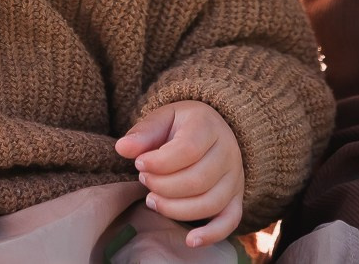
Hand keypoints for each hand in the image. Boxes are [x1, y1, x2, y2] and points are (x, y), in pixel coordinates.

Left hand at [115, 101, 244, 247]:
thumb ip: (144, 132)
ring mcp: (234, 178)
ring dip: (174, 208)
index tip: (139, 164)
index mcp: (208, 126)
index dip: (159, 163)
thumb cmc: (182, 126)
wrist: (212, 131)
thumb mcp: (163, 118)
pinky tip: (190, 241)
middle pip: (197, 180)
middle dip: (163, 186)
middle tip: (144, 180)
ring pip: (209, 203)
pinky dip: (211, 234)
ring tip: (152, 200)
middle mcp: (228, 152)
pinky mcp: (235, 198)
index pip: (187, 150)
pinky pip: (229, 221)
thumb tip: (122, 148)